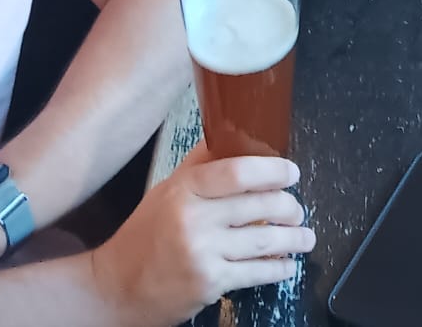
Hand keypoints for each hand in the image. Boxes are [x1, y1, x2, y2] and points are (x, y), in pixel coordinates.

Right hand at [90, 149, 312, 323]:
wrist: (115, 288)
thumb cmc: (143, 237)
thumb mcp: (166, 192)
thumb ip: (199, 167)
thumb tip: (229, 133)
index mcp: (185, 190)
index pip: (237, 172)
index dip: (272, 170)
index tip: (291, 172)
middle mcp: (194, 219)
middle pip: (258, 204)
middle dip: (289, 207)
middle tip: (298, 210)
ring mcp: (203, 253)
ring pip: (264, 240)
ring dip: (294, 238)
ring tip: (306, 237)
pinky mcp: (210, 283)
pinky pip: (256, 272)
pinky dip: (279, 268)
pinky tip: (288, 265)